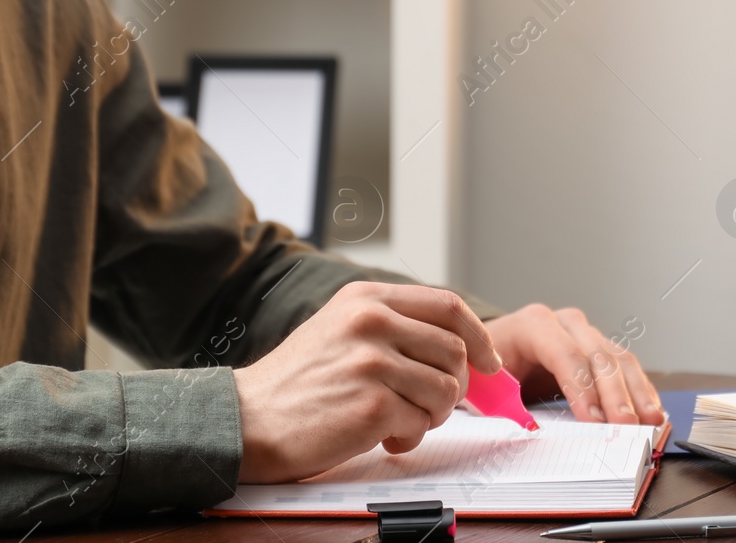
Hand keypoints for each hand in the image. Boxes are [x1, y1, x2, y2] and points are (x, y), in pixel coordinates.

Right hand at [232, 282, 500, 481]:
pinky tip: (382, 437)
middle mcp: (371, 322)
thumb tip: (459, 345)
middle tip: (429, 405)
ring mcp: (372, 362)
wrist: (247, 420)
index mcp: (366, 298)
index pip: (448, 306)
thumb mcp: (341, 328)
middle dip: (454, 386)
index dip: (478, 337)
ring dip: (431, 415)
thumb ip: (394, 325)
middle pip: (455, 351)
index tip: (489, 363)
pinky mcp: (372, 404)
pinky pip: (422, 422)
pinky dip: (409, 437)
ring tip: (398, 421)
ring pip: (446, 390)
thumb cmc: (296, 382)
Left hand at [485, 305, 662, 426]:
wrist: (485, 352)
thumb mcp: (485, 386)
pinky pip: (625, 366)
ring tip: (650, 421)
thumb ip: (504, 405)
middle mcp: (563, 323)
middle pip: (597, 356)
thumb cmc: (484, 369)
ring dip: (637, 392)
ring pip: (619, 358)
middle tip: (628, 427)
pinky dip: (639, 389)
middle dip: (615, 395)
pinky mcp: (596, 348)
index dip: (582, 389)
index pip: (564, 354)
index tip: (595, 421)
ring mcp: (583, 332)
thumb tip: (531, 430)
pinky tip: (651, 410)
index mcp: (532, 325)